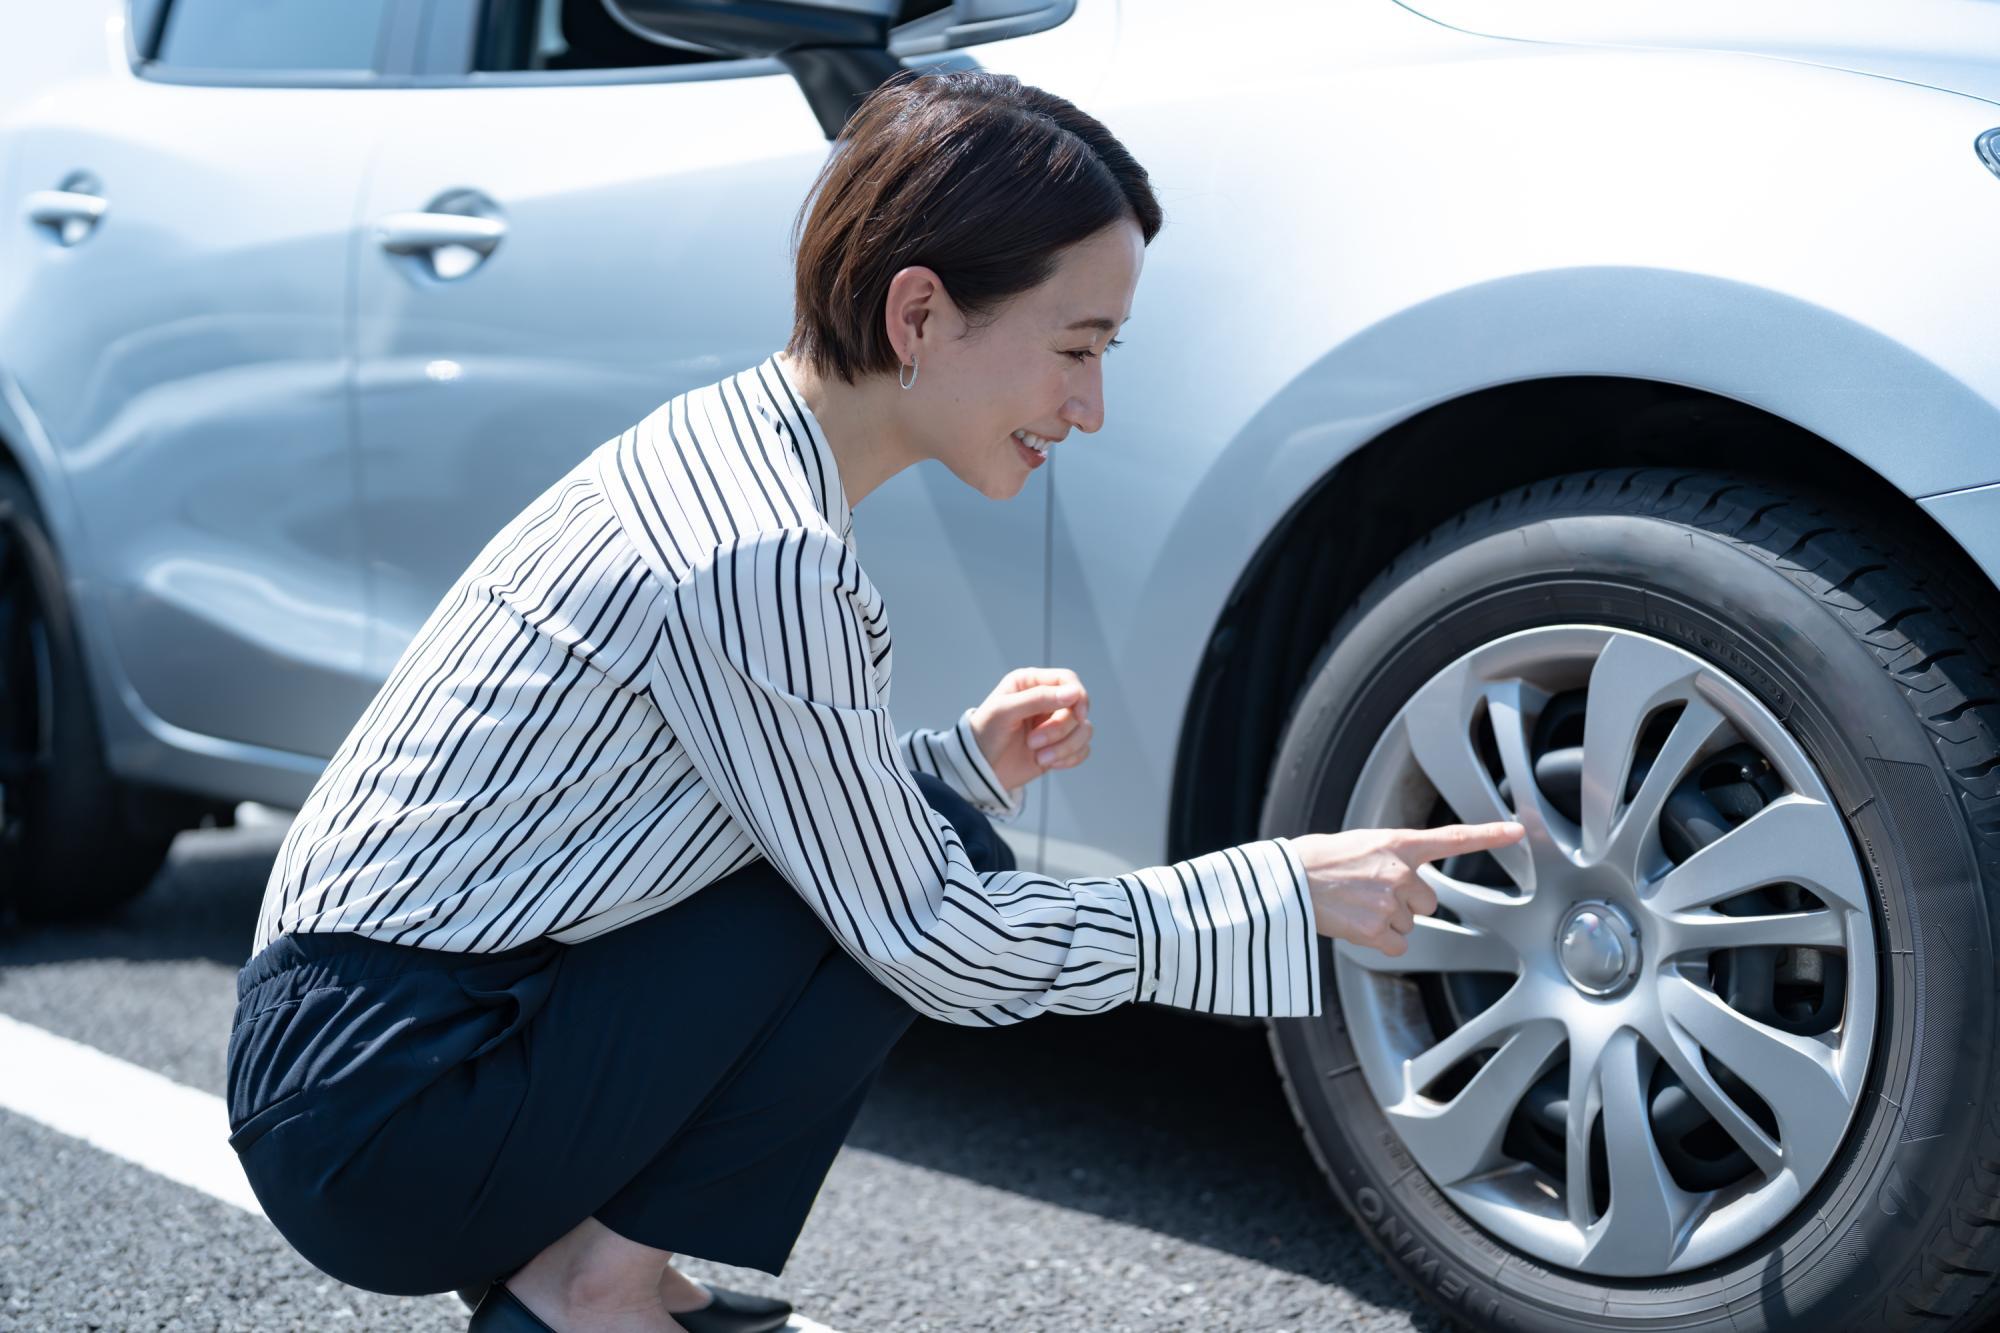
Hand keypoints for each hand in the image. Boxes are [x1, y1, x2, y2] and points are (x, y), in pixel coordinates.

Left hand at [967, 667, 1093, 791]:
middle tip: (1032, 743)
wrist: (978, 770)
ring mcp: (1054, 724)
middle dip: (1059, 730)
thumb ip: (1038, 698)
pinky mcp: (1059, 746)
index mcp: (1031, 682)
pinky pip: (1082, 749)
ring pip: (1083, 730)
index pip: (1068, 680)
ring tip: (1040, 758)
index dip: (1079, 696)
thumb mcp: (1004, 711)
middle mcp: (1046, 700)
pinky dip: (1069, 758)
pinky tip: (1049, 763)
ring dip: (1064, 747)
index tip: (1078, 714)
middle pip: (1077, 709)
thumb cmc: (984, 734)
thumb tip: (1075, 693)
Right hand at [1291, 821, 1526, 956]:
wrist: (1287, 881)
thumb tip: (1403, 882)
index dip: (1489, 834)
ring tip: (1354, 905)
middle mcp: (1400, 872)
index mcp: (1397, 843)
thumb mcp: (1361, 845)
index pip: (1452, 838)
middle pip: (1426, 901)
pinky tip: (1355, 924)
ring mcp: (1389, 902)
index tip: (1517, 831)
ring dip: (1386, 920)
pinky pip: (1395, 944)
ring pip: (1408, 923)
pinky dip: (1378, 941)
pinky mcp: (1376, 930)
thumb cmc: (1317, 860)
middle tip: (1369, 893)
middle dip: (1404, 902)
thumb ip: (1391, 859)